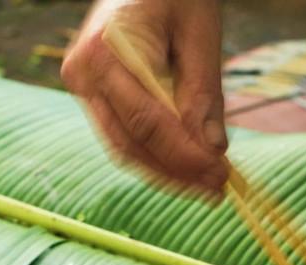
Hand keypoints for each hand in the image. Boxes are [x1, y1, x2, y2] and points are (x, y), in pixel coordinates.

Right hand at [62, 0, 228, 192]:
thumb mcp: (199, 34)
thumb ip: (203, 93)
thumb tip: (214, 150)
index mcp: (103, 52)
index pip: (146, 123)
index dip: (184, 156)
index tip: (221, 175)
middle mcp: (84, 75)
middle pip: (132, 145)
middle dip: (178, 173)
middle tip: (218, 189)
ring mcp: (85, 89)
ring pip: (127, 151)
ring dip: (169, 174)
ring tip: (207, 187)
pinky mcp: (96, 99)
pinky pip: (127, 139)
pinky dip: (158, 158)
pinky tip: (188, 170)